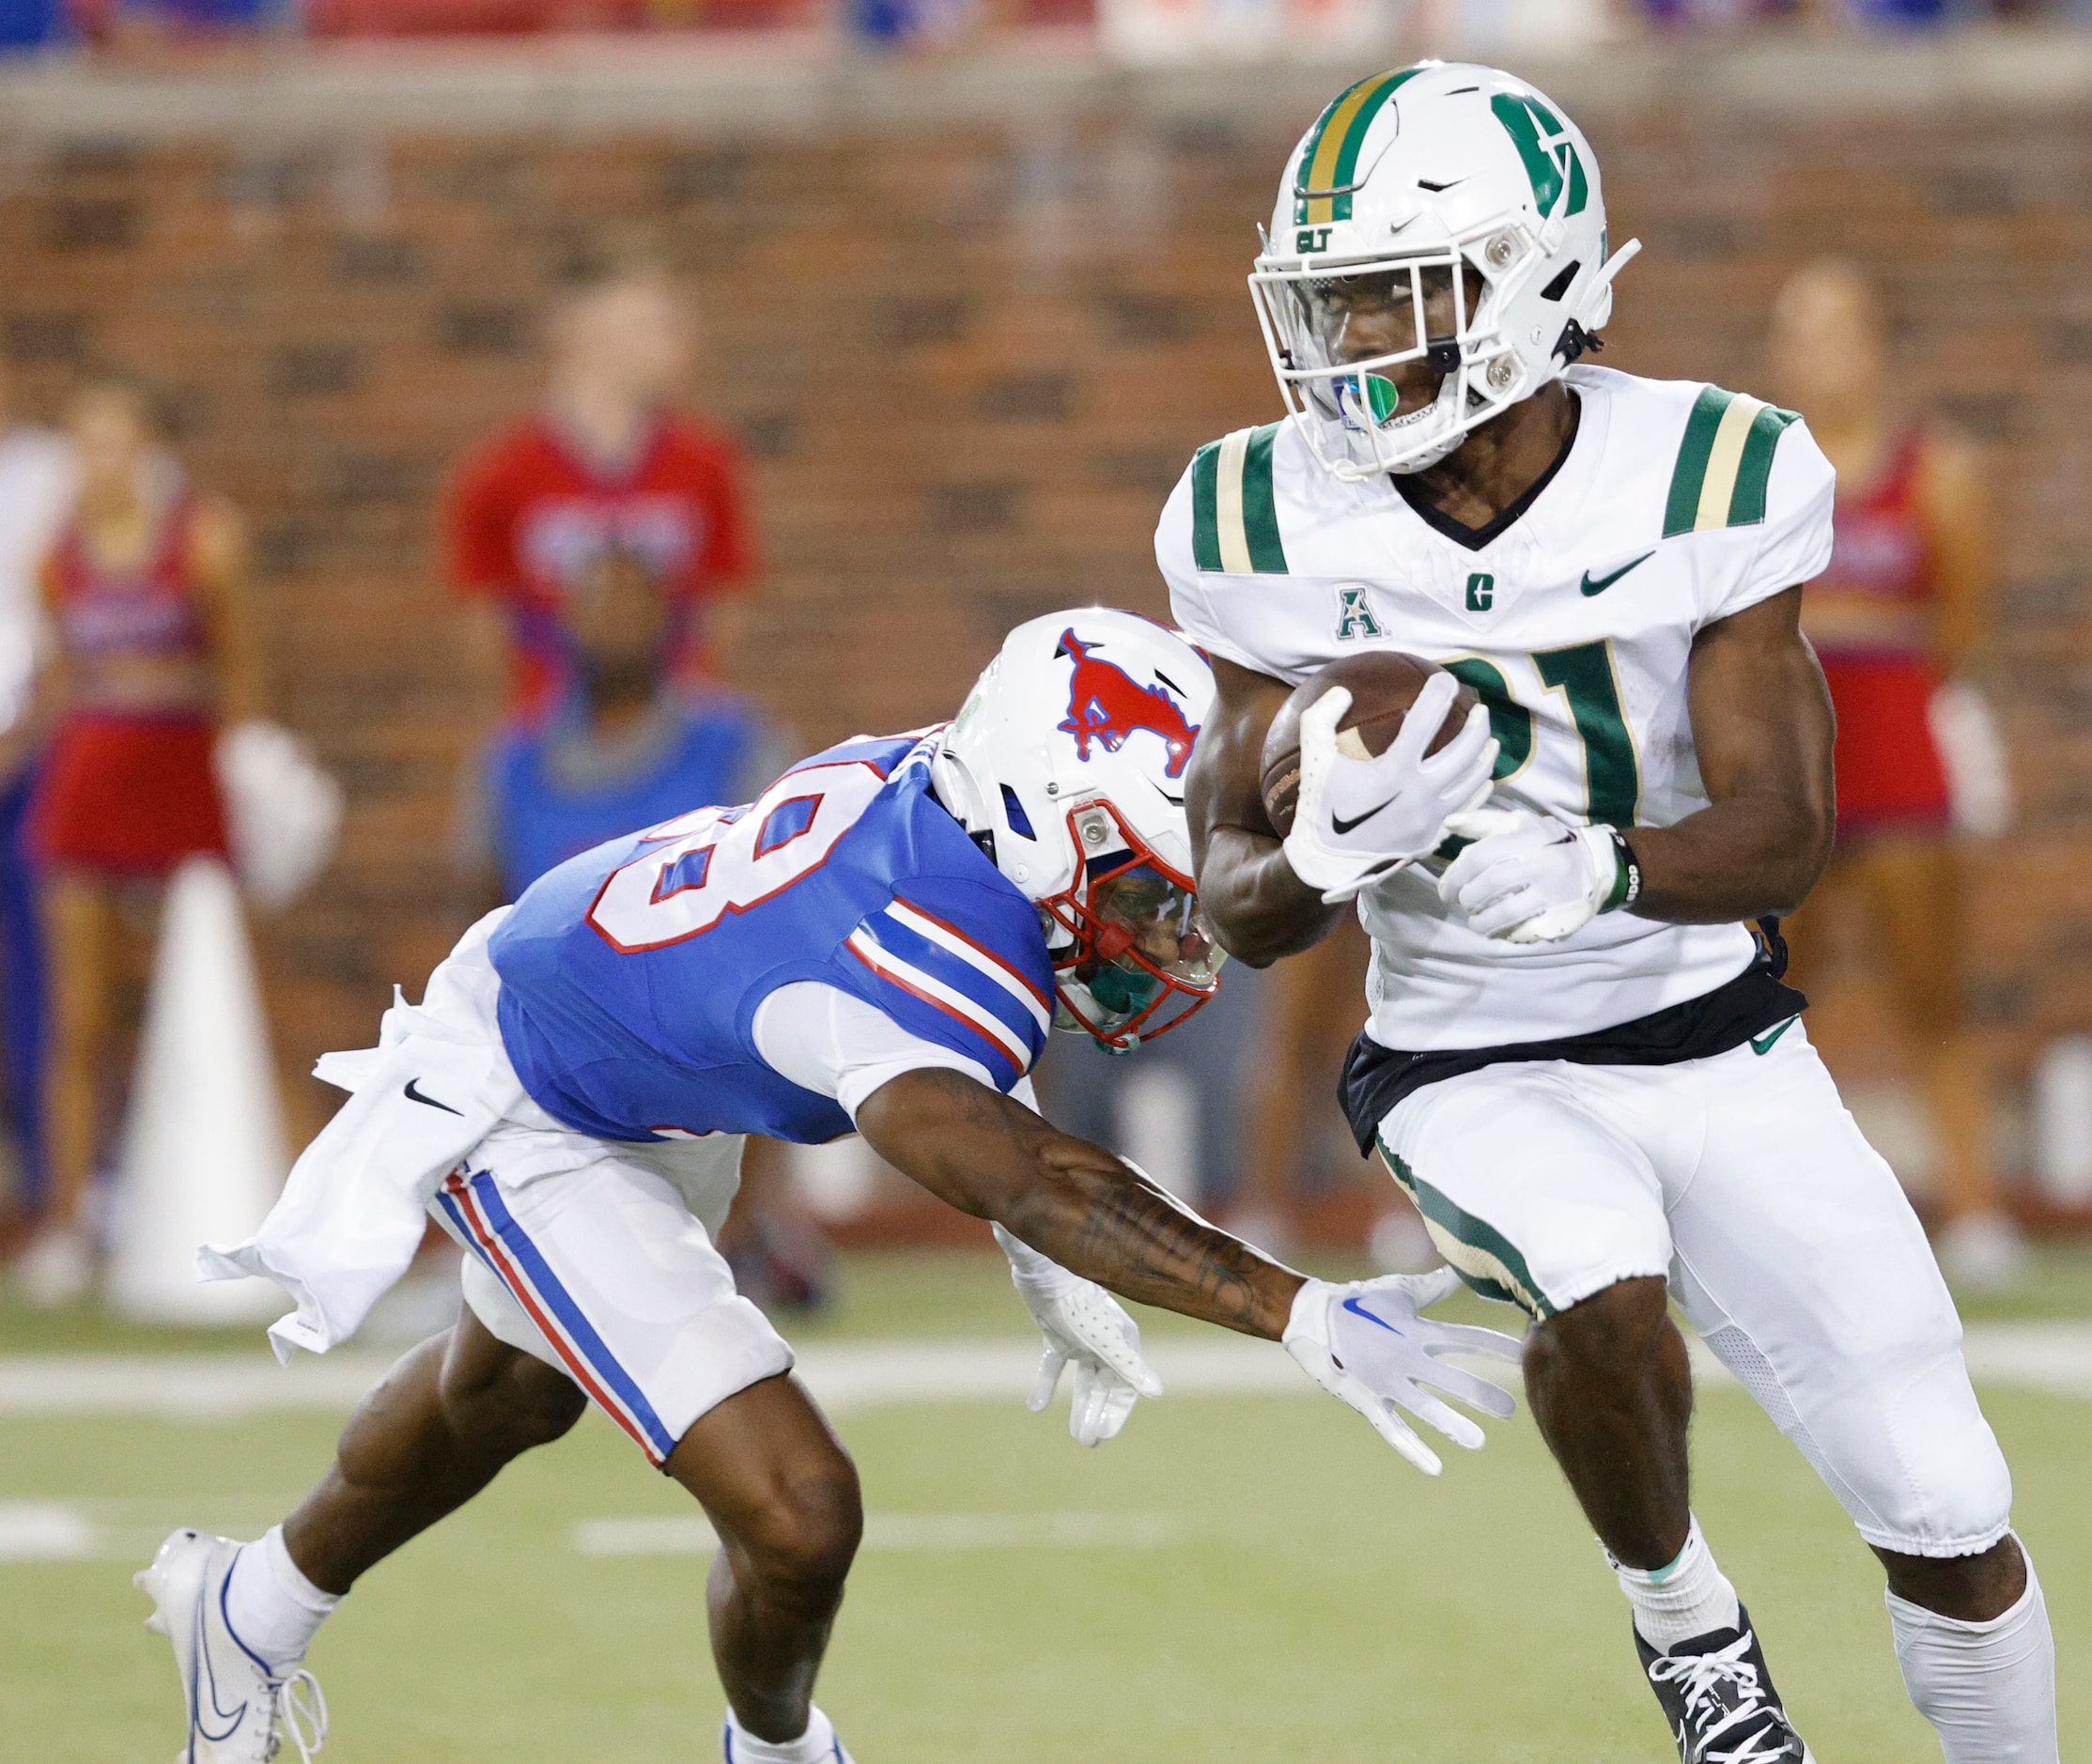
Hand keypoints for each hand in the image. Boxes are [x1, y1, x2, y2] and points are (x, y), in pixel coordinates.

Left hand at [995, 1224, 1162, 1446]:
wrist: (1046, 1271)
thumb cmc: (1079, 1304)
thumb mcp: (1104, 1341)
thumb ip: (1130, 1367)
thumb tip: (1157, 1393)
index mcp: (1122, 1343)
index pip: (1125, 1386)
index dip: (1116, 1412)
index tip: (1103, 1434)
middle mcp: (1105, 1342)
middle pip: (1105, 1386)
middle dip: (1098, 1413)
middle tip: (1088, 1442)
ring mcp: (1080, 1337)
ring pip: (1085, 1379)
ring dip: (1081, 1404)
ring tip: (1076, 1434)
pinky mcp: (1056, 1332)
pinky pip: (1054, 1364)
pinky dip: (1047, 1384)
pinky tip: (1035, 1406)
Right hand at [1282, 675, 1497, 903]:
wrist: (1327, 863)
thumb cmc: (1320, 808)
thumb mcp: (1314, 759)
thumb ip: (1321, 718)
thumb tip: (1342, 691)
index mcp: (1393, 772)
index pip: (1426, 721)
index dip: (1440, 694)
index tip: (1447, 680)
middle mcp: (1420, 794)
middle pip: (1465, 750)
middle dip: (1478, 723)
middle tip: (1479, 708)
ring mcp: (1432, 818)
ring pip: (1475, 779)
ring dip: (1486, 754)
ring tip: (1489, 738)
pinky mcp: (1434, 836)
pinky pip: (1469, 808)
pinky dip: (1480, 788)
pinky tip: (1483, 777)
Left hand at [1283, 1269, 1522, 1473]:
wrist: (1315, 1317)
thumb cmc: (1358, 1302)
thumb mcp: (1399, 1291)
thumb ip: (1432, 1286)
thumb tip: (1464, 1268)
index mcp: (1420, 1336)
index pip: (1465, 1341)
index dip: (1493, 1347)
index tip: (1526, 1354)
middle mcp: (1411, 1363)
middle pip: (1452, 1379)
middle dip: (1480, 1393)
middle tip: (1513, 1410)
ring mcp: (1391, 1383)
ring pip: (1426, 1407)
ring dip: (1450, 1424)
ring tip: (1478, 1442)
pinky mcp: (1369, 1399)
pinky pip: (1393, 1428)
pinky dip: (1412, 1447)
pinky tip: (1434, 1467)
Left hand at [1439, 807, 1620, 943]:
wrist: (1596, 864)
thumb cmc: (1547, 843)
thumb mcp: (1520, 825)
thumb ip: (1484, 823)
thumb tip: (1449, 822)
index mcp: (1528, 836)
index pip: (1480, 856)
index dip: (1456, 876)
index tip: (1447, 891)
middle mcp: (1542, 861)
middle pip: (1491, 884)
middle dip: (1468, 899)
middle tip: (1462, 905)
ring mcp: (1554, 890)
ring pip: (1507, 911)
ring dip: (1483, 922)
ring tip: (1476, 923)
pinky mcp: (1562, 914)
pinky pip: (1527, 928)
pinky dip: (1505, 933)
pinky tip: (1496, 931)